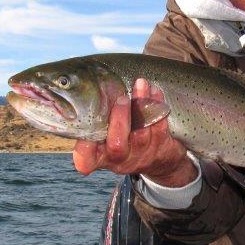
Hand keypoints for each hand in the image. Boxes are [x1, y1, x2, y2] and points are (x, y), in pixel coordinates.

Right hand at [72, 78, 197, 186]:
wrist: (158, 157)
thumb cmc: (123, 137)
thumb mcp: (106, 134)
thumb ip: (97, 119)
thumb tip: (83, 85)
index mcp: (101, 157)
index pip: (87, 160)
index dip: (84, 150)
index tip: (86, 135)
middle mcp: (120, 159)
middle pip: (117, 145)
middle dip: (119, 118)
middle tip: (122, 98)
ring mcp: (142, 155)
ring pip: (142, 132)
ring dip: (141, 105)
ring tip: (140, 84)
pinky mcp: (161, 147)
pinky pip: (160, 127)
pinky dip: (157, 106)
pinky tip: (154, 91)